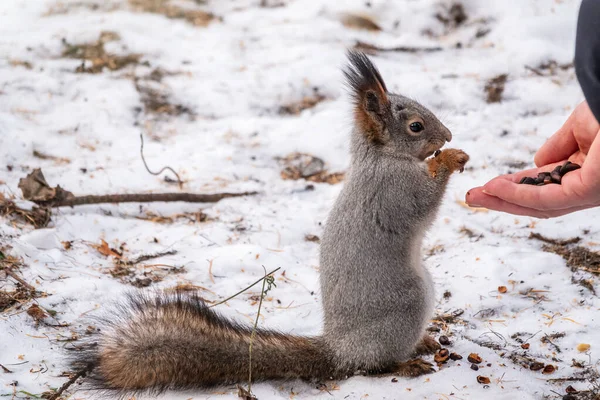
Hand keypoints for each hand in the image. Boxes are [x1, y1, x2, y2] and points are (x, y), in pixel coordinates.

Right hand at [465, 101, 599, 217]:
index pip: (545, 185)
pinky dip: (518, 195)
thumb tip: (537, 161)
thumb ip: (557, 145)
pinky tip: (495, 189)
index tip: (490, 185)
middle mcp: (588, 186)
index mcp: (588, 171)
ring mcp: (589, 192)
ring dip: (504, 202)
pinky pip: (546, 198)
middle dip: (503, 201)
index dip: (515, 186)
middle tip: (474, 198)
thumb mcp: (579, 124)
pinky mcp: (588, 191)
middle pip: (538, 202)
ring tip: (476, 197)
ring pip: (539, 205)